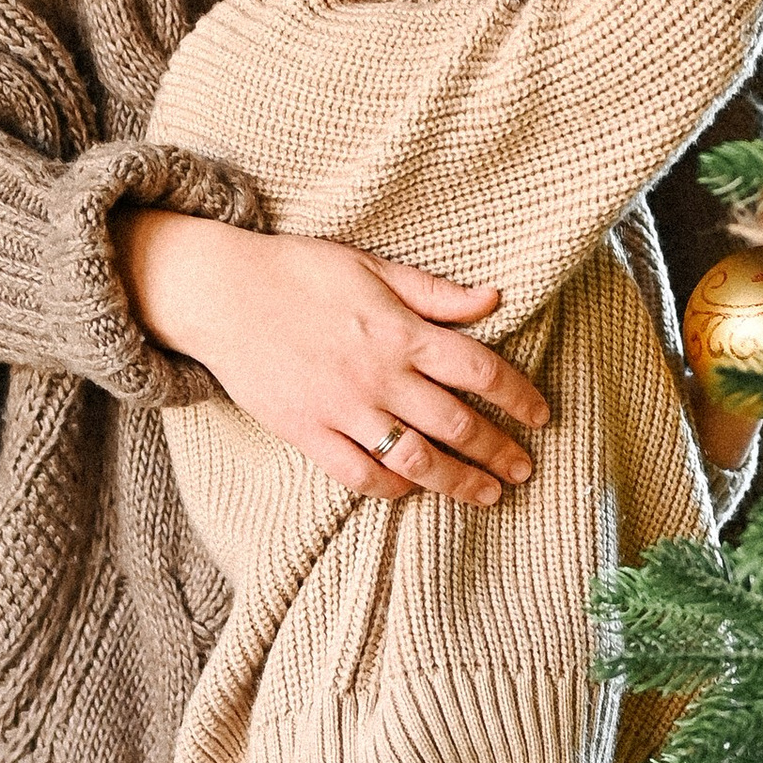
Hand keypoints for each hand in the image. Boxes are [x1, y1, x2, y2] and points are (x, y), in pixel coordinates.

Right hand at [118, 212, 547, 503]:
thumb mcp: (372, 267)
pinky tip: (414, 490)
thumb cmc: (299, 272)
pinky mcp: (307, 431)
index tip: (541, 416)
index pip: (480, 370)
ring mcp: (342, 408)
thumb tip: (495, 299)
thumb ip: (435, 293)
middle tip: (524, 470)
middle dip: (499, 451)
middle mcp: (379, 375)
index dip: (519, 397)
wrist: (221, 292)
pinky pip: (358, 475)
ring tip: (487, 495)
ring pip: (415, 460)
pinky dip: (392, 488)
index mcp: (401, 331)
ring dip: (458, 482)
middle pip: (457, 424)